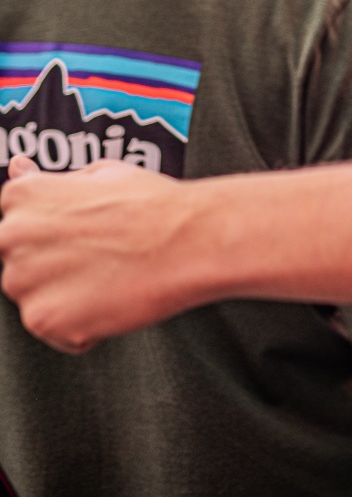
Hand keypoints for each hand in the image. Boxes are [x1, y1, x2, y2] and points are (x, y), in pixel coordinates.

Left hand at [0, 155, 194, 352]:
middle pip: (18, 262)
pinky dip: (80, 324)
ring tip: (108, 276)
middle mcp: (12, 235)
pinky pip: (54, 330)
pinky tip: (111, 299)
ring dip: (63, 295)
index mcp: (22, 195)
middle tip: (98, 256)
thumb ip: (50, 180)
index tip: (81, 233)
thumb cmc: (151, 204)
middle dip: (50, 264)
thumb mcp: (100, 173)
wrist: (188, 240)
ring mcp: (24, 281)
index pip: (14, 221)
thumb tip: (18, 167)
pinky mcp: (43, 320)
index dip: (53, 230)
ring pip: (33, 297)